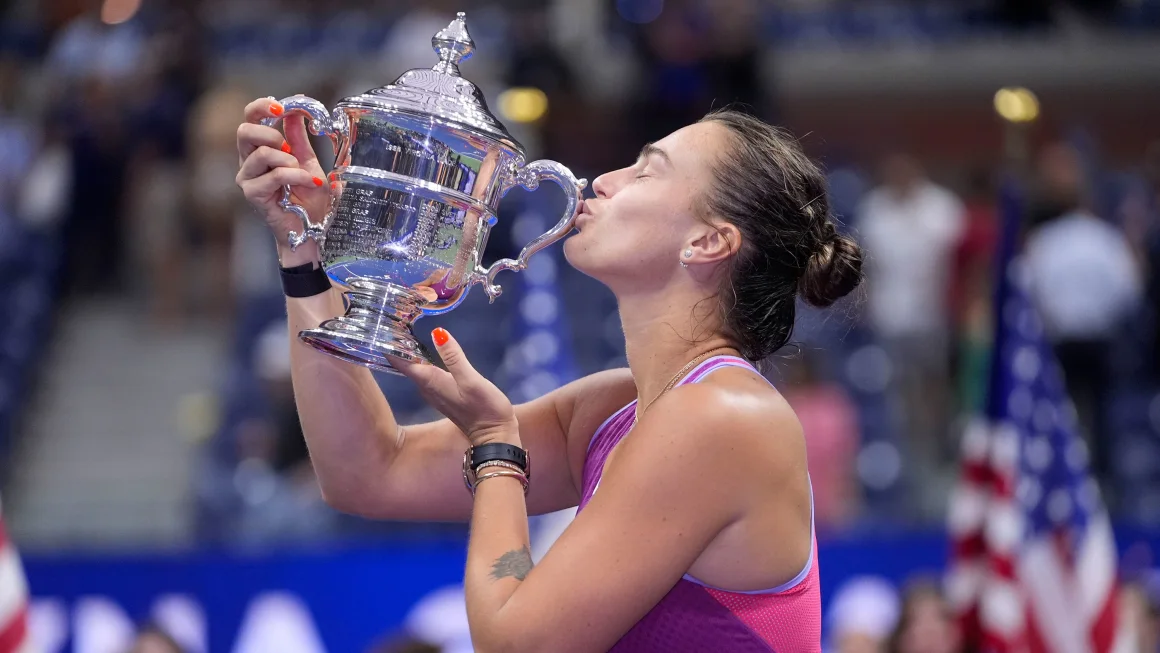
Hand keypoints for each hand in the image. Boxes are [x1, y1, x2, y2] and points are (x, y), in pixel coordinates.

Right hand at [235, 97, 332, 258]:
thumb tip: (296, 109)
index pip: (249, 119)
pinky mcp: (252, 194)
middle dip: (271, 133)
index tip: (281, 106)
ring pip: (261, 153)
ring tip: (304, 173)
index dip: (261, 107)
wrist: (312, 229)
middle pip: (244, 131)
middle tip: (289, 147)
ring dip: (289, 160)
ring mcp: (247, 178)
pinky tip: (310, 183)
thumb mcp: (307, 161)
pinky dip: (296, 176)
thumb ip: (298, 137)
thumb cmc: (308, 199)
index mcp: (259, 149)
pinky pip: (274, 175)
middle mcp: (248, 162)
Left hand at [393, 328, 518, 446]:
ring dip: (410, 352)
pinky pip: (426, 373)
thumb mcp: (471, 380)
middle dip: (398, 344)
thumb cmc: (483, 407)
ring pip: (416, 368)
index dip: (390, 344)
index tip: (383, 326)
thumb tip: (437, 333)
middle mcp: (426, 387)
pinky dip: (423, 360)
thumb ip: (454, 357)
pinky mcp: (443, 394)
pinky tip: (426, 350)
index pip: (401, 361)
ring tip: (406, 330)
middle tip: (394, 320)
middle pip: (405, 363)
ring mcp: (434, 392)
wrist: (494, 436)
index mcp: (429, 381)